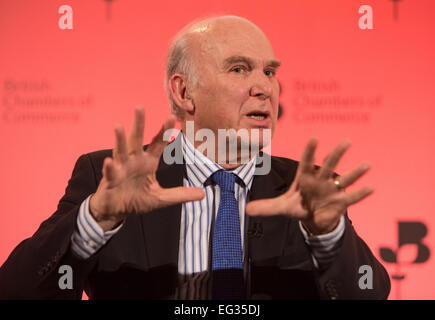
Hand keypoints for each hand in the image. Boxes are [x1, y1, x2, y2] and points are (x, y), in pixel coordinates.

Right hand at [90, 106, 204, 231]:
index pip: (157, 144)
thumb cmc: (136, 200)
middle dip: (139, 124)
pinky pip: (110, 173)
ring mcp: (120, 169)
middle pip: (136, 139)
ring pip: (120, 152)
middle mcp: (133, 161)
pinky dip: (109, 168)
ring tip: (118, 127)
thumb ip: (180, 194)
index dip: (164, 131)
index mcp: (147, 163)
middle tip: (140, 107)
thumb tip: (202, 194)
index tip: (172, 117)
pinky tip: (109, 161)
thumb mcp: (161, 198)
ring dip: (120, 140)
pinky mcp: (110, 181)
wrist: (115, 211)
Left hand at [245, 138, 372, 234]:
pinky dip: (361, 193)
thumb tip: (246, 210)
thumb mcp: (281, 207)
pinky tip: (372, 187)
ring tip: (367, 164)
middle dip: (336, 154)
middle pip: (329, 165)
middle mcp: (320, 180)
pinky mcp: (341, 201)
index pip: (306, 162)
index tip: (314, 138)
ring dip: (355, 172)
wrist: (313, 218)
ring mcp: (332, 190)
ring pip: (344, 178)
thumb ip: (265, 207)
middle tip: (347, 141)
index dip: (310, 151)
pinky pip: (352, 197)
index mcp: (305, 178)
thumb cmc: (298, 206)